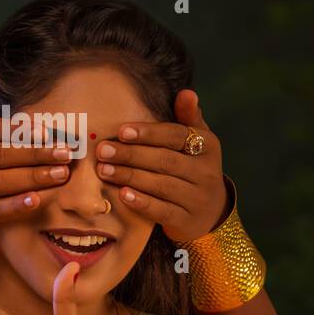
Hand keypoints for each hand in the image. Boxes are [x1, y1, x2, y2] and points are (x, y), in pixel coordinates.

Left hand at [94, 88, 228, 242]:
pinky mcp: (187, 221)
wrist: (211, 213)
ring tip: (103, 170)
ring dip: (130, 176)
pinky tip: (122, 194)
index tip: (121, 131)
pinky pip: (162, 211)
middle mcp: (207, 172)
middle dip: (131, 155)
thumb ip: (188, 117)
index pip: (177, 136)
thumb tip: (186, 92)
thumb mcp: (197, 142)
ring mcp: (198, 199)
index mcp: (208, 146)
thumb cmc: (194, 168)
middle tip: (103, 150)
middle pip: (165, 161)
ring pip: (161, 185)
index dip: (149, 133)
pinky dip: (141, 202)